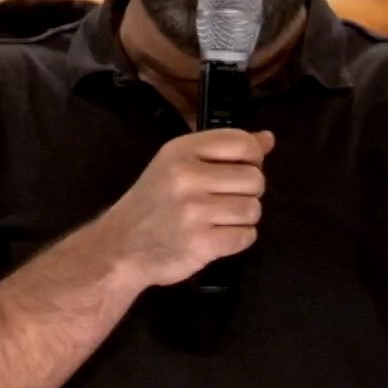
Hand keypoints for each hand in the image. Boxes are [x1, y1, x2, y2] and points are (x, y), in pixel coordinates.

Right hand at [96, 128, 275, 288]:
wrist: (119, 249)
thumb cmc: (153, 204)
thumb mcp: (178, 165)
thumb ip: (223, 150)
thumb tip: (268, 138)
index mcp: (181, 150)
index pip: (243, 142)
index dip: (253, 157)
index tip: (238, 170)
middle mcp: (187, 176)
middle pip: (255, 178)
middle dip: (248, 192)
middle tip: (223, 201)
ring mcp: (194, 211)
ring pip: (253, 209)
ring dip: (243, 218)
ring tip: (218, 220)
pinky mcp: (201, 243)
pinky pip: (246, 236)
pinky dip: (238, 239)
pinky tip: (216, 237)